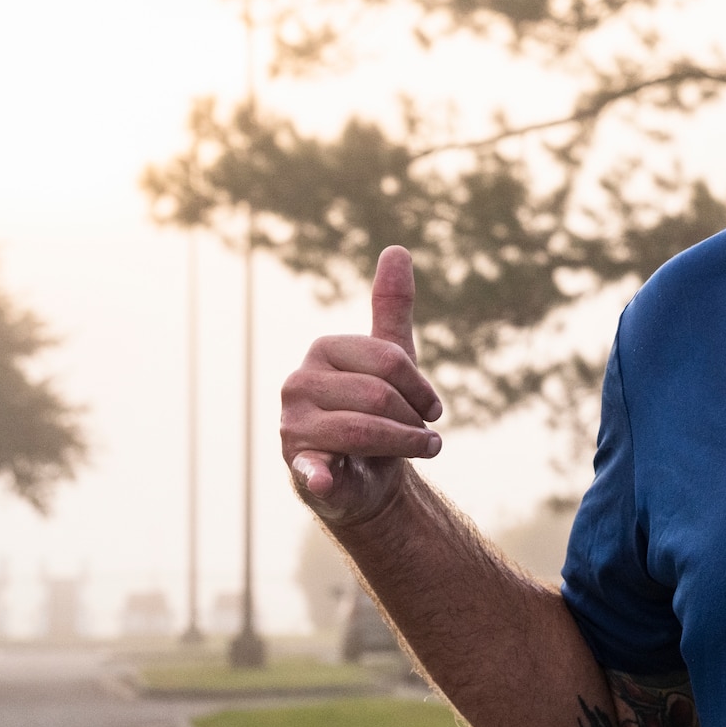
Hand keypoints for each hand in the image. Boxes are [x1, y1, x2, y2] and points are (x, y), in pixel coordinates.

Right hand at [281, 245, 443, 525]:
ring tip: (424, 449)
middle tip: (425, 433)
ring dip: (407, 445)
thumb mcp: (390, 358)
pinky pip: (310, 467)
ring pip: (365, 430)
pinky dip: (319, 474)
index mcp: (323, 350)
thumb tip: (397, 249)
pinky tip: (326, 477)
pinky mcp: (299, 466)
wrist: (366, 473)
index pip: (389, 359)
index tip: (432, 407)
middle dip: (414, 418)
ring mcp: (293, 426)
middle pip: (380, 395)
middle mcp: (298, 383)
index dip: (421, 387)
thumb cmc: (377, 410)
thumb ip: (391, 307)